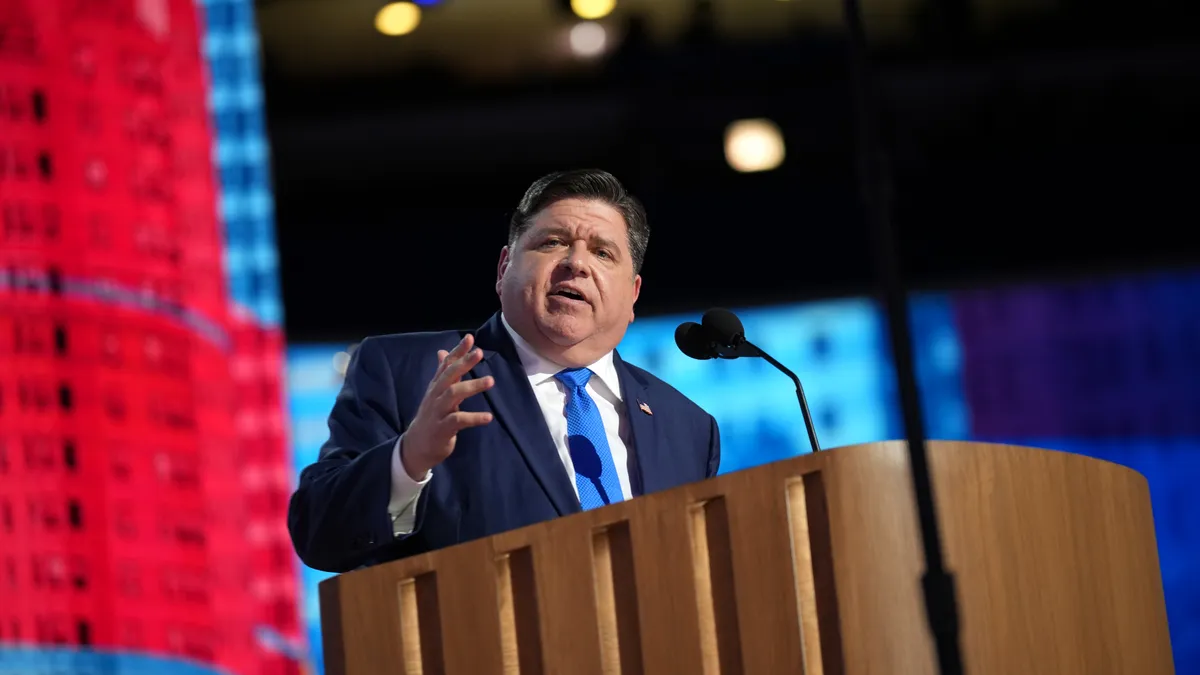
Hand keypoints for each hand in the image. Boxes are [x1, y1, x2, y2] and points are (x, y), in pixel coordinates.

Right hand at [400, 333, 494, 479]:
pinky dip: (474, 418)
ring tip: (491, 381)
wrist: (416, 447)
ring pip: (453, 394)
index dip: (457, 351)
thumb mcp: (436, 394)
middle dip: (464, 363)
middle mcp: (435, 396)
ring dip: (472, 386)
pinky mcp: (442, 429)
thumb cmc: (432, 417)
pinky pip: (458, 420)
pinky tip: (488, 417)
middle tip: (479, 353)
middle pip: (449, 375)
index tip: (470, 338)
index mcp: (436, 386)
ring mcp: (438, 411)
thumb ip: (443, 374)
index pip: (446, 364)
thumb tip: (443, 351)